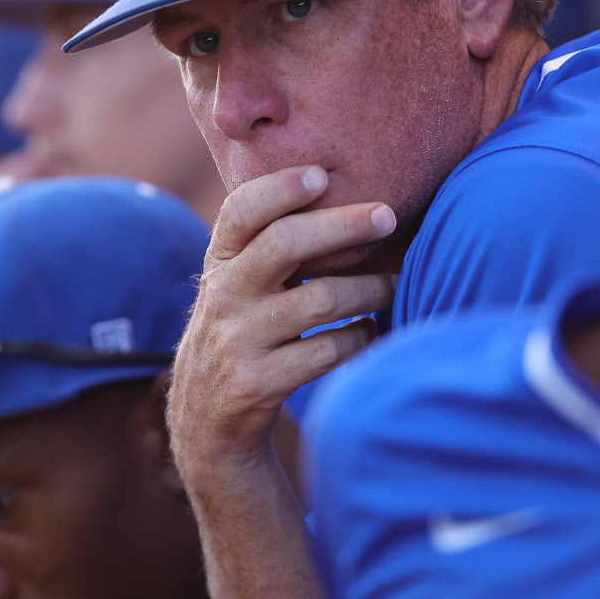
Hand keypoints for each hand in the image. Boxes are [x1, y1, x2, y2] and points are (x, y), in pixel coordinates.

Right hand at [167, 165, 396, 476]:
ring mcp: (238, 340)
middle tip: (387, 216)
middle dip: (344, 225)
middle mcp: (223, 296)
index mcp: (220, 262)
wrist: (206, 423)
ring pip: (321, 299)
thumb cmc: (242, 333)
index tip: (320, 176)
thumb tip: (343, 192)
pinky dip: (362, 337)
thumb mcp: (237, 286)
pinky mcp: (259, 382)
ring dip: (369, 289)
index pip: (240, 210)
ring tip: (393, 284)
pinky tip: (372, 331)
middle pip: (286, 243)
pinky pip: (329, 350)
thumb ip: (270, 244)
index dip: (279, 188)